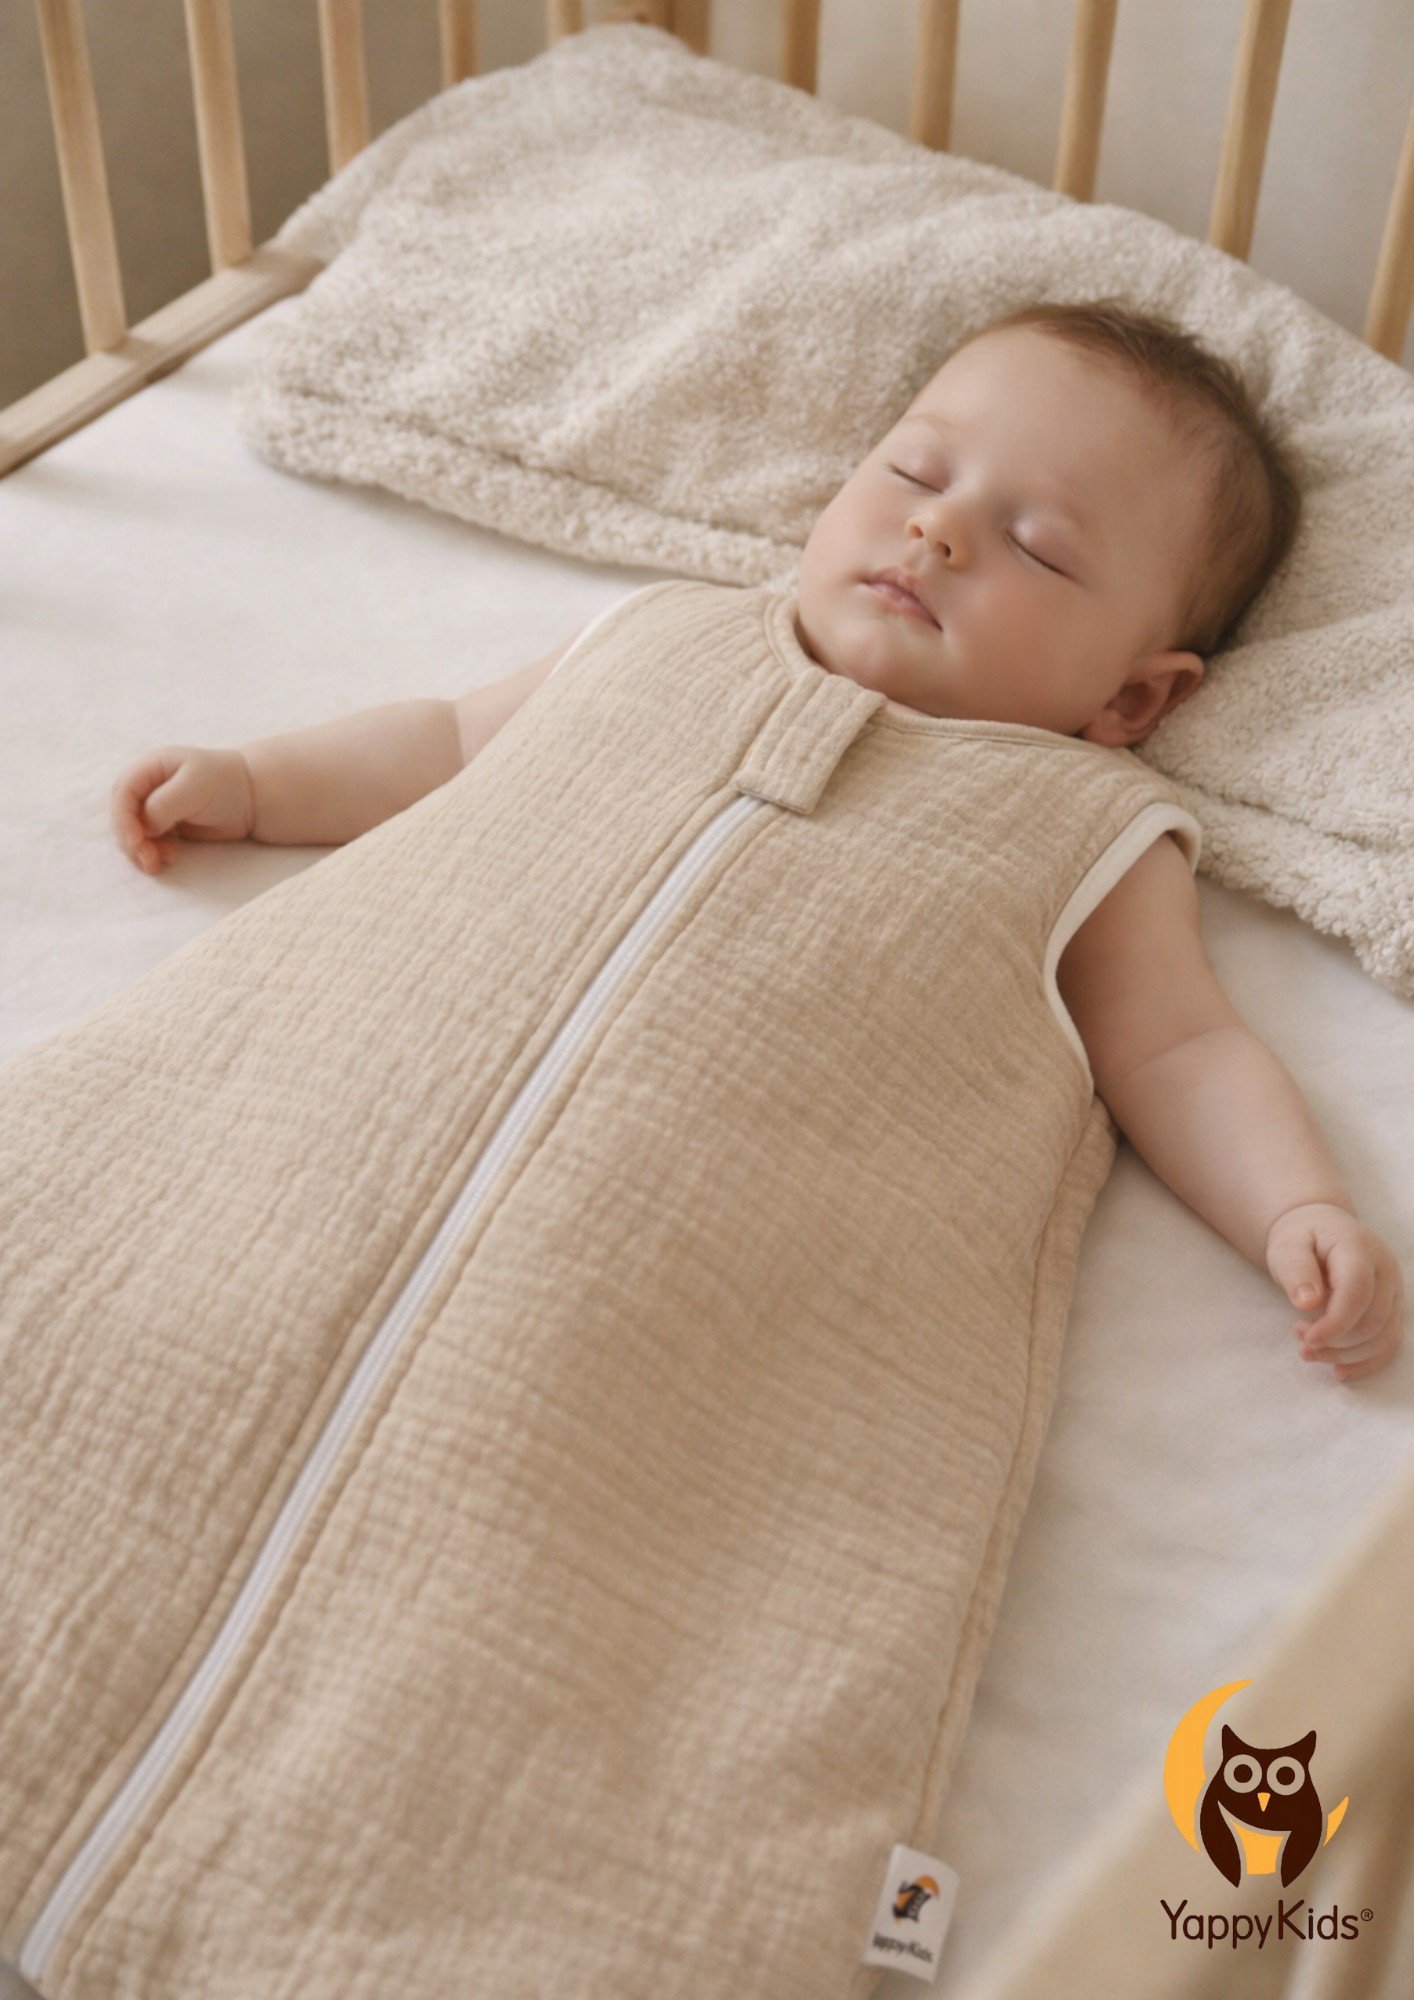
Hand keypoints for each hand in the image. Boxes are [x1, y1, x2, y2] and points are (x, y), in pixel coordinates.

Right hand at [110, 746, 255, 871]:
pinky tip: (169, 858)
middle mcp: (149, 786)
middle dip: (130, 838)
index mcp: (151, 767)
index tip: (135, 840)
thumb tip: (143, 828)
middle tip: (147, 858)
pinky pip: (150, 842)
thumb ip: (162, 805)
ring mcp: (157, 807)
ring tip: (158, 863)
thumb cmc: (224, 784)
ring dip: (141, 850)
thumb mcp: (192, 788)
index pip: (123, 792)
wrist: (252, 797)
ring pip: (134, 832)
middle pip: (123, 814)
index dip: (122, 817)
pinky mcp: (167, 825)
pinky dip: (153, 852)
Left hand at [1266, 1202, 1405, 1382]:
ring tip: (1307, 1350)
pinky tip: (1338, 1371)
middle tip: (1299, 1337)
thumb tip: (1307, 1302)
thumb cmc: (1302, 1238)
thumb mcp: (1287, 1246)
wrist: (1321, 1229)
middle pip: (1373, 1320)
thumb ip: (1295, 1269)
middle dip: (1336, 1341)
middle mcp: (1386, 1270)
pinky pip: (1389, 1344)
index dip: (1335, 1323)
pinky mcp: (1393, 1309)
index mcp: (1359, 1248)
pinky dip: (1365, 1362)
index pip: (1358, 1292)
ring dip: (1346, 1354)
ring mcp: (1394, 1291)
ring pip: (1384, 1337)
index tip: (1306, 1338)